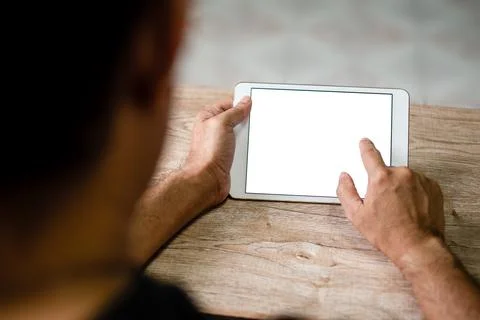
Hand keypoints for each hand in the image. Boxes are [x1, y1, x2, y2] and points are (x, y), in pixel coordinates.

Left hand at [184, 96, 251, 205]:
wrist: (207, 180)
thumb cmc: (207, 154)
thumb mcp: (221, 124)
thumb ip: (234, 111)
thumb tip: (245, 102)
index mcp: (208, 117)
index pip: (229, 104)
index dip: (241, 104)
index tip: (254, 105)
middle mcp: (214, 130)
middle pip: (237, 120)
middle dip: (246, 123)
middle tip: (252, 125)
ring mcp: (222, 144)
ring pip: (241, 136)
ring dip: (247, 139)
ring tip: (248, 142)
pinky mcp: (229, 157)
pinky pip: (242, 150)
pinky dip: (247, 151)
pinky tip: (249, 152)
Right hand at [336, 138, 444, 265]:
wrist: (418, 246)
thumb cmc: (389, 234)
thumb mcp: (357, 215)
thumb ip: (346, 192)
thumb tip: (344, 178)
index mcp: (381, 178)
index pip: (370, 155)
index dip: (366, 147)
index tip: (365, 143)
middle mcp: (401, 174)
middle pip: (387, 171)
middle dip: (384, 183)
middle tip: (384, 203)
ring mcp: (419, 180)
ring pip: (404, 177)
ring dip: (400, 188)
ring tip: (399, 209)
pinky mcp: (433, 187)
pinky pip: (419, 184)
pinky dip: (414, 192)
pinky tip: (411, 208)